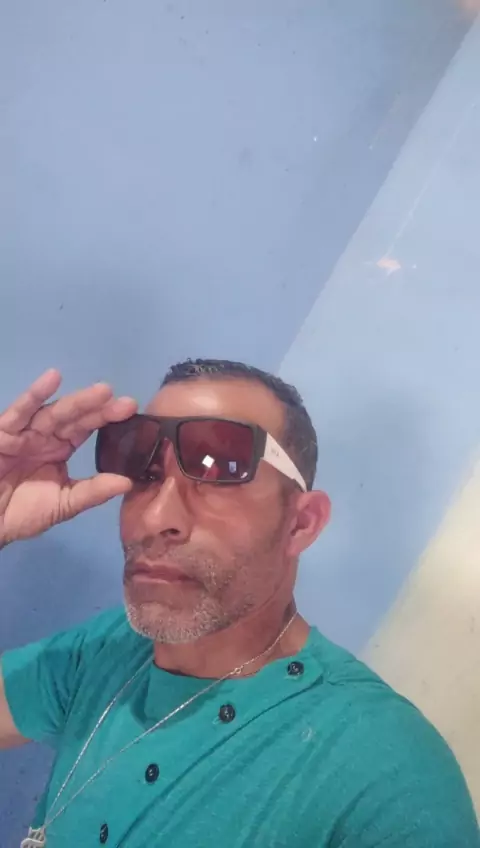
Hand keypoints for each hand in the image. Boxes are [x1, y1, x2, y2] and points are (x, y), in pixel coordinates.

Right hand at [0, 370, 137, 546]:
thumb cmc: (21, 513)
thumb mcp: (63, 504)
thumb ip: (92, 492)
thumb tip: (128, 483)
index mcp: (61, 448)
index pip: (87, 428)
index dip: (107, 419)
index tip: (131, 411)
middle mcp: (45, 435)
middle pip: (76, 417)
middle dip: (100, 408)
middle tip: (126, 403)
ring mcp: (25, 431)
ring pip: (54, 412)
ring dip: (78, 401)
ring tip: (102, 391)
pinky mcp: (3, 432)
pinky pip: (19, 412)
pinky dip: (34, 395)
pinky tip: (52, 378)